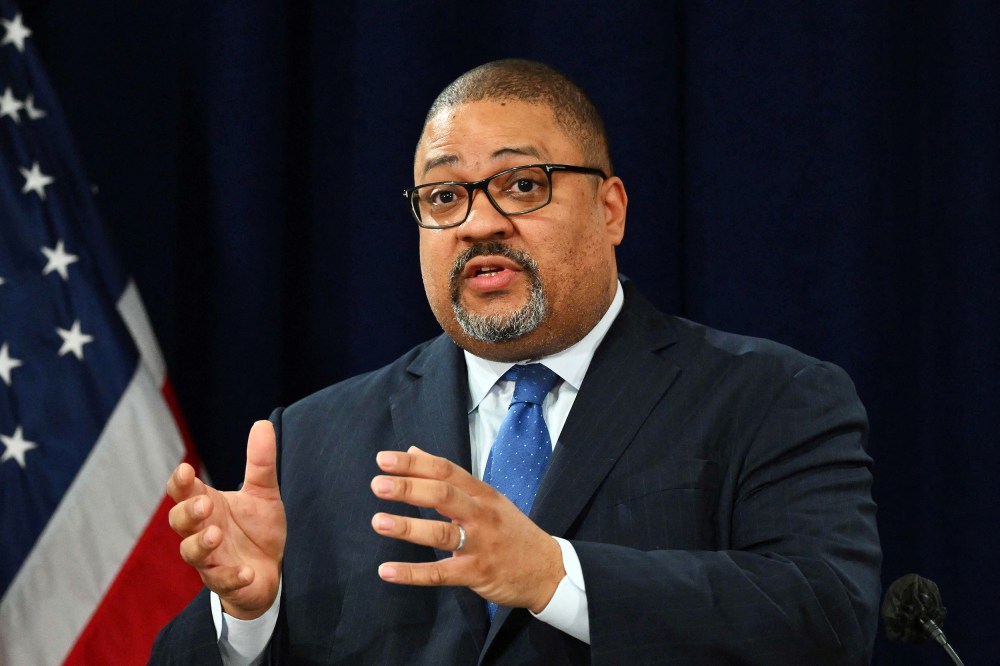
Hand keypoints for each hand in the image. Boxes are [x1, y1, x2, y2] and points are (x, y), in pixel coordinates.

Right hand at [167, 420, 285, 619]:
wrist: (268, 569)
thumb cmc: (256, 528)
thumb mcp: (263, 492)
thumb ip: (261, 462)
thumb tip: (263, 423)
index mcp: (207, 506)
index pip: (182, 492)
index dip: (179, 482)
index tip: (185, 469)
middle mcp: (203, 531)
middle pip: (179, 522)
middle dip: (188, 512)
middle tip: (205, 504)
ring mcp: (211, 559)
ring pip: (192, 553)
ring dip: (201, 544)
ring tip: (216, 534)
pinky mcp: (226, 583)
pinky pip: (222, 582)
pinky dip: (232, 577)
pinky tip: (245, 571)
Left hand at [370, 447, 563, 612]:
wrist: (549, 569)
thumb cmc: (511, 531)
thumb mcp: (486, 499)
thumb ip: (449, 478)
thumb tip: (412, 451)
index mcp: (482, 493)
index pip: (446, 471)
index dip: (414, 464)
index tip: (384, 459)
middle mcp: (481, 514)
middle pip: (443, 495)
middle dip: (409, 488)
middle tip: (378, 485)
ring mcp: (481, 543)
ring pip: (441, 532)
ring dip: (408, 527)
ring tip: (378, 522)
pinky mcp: (477, 573)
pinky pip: (441, 573)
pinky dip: (412, 573)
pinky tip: (387, 571)